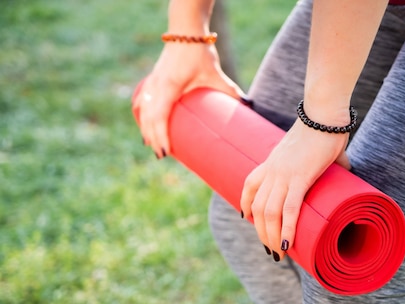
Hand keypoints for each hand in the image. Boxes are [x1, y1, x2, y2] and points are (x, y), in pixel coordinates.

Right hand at [132, 42, 243, 157]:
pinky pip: (142, 100)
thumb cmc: (200, 53)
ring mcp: (152, 82)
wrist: (186, 31)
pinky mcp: (153, 79)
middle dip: (153, 138)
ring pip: (143, 110)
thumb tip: (247, 107)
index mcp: (169, 87)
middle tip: (161, 155)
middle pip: (148, 118)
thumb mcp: (216, 75)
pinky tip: (143, 123)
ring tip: (151, 145)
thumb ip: (231, 92)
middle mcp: (156, 86)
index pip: (159, 117)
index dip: (160, 136)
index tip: (165, 152)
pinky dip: (142, 113)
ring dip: (146, 128)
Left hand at [240, 120, 350, 259]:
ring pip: (269, 213)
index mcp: (272, 161)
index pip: (250, 186)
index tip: (249, 220)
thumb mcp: (315, 148)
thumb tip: (347, 168)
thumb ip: (327, 162)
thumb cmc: (325, 127)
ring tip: (279, 254)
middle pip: (257, 208)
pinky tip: (288, 245)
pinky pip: (289, 209)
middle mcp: (273, 170)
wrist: (325, 113)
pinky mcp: (300, 177)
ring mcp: (284, 174)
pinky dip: (287, 229)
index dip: (246, 205)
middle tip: (271, 250)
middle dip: (261, 232)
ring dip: (271, 237)